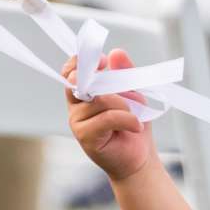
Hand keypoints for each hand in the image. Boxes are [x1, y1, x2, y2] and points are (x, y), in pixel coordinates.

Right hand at [64, 46, 149, 180]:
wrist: (139, 156)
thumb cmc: (133, 124)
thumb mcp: (132, 93)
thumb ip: (123, 73)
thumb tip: (116, 52)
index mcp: (83, 93)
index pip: (70, 71)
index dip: (81, 62)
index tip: (103, 62)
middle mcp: (76, 106)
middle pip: (81, 81)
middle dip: (102, 81)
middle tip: (119, 88)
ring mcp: (77, 121)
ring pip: (99, 100)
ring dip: (123, 105)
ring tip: (134, 117)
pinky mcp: (85, 136)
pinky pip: (106, 118)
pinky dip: (126, 120)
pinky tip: (136, 126)